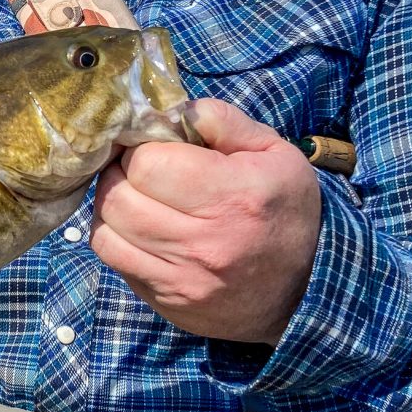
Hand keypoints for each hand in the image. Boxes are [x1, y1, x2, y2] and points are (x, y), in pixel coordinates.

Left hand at [91, 98, 321, 344]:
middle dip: (120, 173)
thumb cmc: (285, 210)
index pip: (146, 164)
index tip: (154, 145)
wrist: (306, 292)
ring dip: (112, 205)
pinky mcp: (166, 301)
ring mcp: (182, 279)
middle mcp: (204, 243)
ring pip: (105, 230)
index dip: (141, 147)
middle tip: (138, 168)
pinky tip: (139, 227)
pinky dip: (115, 237)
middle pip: (118, 197)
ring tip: (135, 195)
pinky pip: (114, 260)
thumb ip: (222, 121)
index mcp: (233, 197)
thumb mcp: (274, 153)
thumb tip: (171, 110)